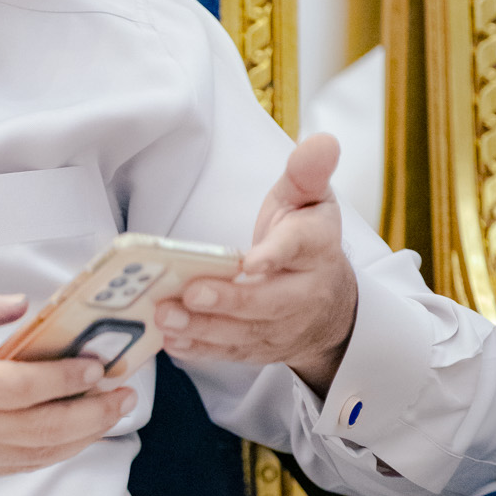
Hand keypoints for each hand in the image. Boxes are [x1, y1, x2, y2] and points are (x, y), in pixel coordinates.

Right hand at [0, 282, 135, 495]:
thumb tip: (16, 306)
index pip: (23, 387)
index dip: (67, 378)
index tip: (98, 364)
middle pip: (43, 429)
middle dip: (92, 413)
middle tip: (123, 393)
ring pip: (35, 454)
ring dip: (79, 437)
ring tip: (108, 414)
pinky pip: (13, 466)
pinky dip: (48, 453)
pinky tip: (67, 438)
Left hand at [154, 134, 357, 396]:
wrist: (329, 303)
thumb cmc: (306, 241)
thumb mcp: (310, 200)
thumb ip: (307, 173)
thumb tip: (321, 142)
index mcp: (316, 249)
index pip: (299, 249)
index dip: (275, 255)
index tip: (251, 261)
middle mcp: (304, 294)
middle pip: (269, 302)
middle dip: (229, 300)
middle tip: (191, 292)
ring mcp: (282, 328)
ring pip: (245, 333)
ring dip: (203, 328)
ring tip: (166, 316)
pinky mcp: (260, 349)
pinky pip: (230, 354)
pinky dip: (200, 350)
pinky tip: (171, 340)